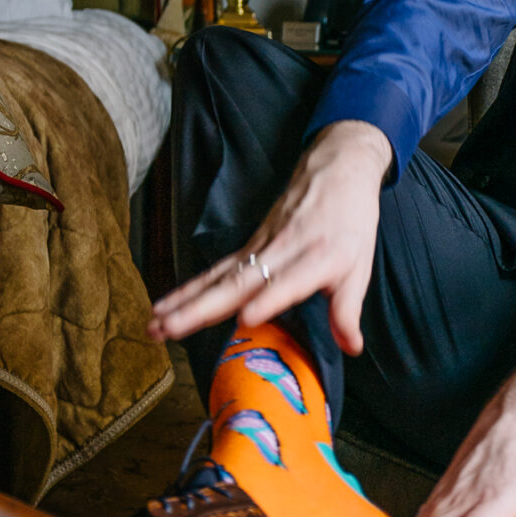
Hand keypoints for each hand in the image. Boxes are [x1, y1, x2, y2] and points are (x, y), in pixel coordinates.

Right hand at [149, 120, 393, 356]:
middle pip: (238, 283)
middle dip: (202, 309)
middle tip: (171, 330)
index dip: (268, 300)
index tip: (245, 319)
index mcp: (317, 258)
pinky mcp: (249, 245)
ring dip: (184, 302)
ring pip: (218, 277)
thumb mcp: (361, 266)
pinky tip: (163, 305)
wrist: (338, 167)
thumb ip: (349, 309)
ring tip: (154, 325)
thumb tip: (351, 349)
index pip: (289, 281)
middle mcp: (282, 251)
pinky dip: (187, 289)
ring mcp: (260, 247)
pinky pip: (215, 271)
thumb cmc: (351, 220)